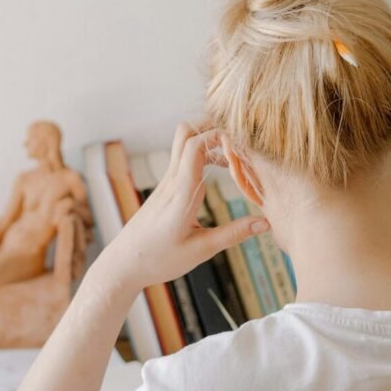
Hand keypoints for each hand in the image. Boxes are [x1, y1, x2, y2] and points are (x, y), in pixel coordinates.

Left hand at [103, 124, 267, 292]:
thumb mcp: (202, 250)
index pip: (196, 145)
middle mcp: (173, 180)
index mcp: (182, 192)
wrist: (124, 264)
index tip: (243, 143)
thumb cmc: (159, 259)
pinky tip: (221, 168)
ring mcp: (167, 182)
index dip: (219, 135)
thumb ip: (234, 234)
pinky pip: (184, 158)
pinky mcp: (166, 187)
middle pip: (187, 132)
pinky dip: (204, 153)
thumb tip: (265, 223)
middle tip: (240, 140)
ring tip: (235, 156)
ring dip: (209, 139)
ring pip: (184, 142)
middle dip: (213, 127)